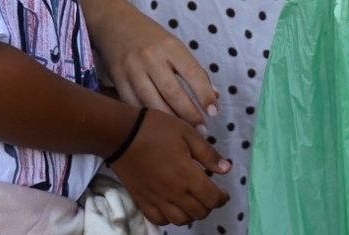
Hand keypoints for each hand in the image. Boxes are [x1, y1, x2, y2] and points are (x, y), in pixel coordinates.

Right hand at [98, 4, 219, 129]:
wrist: (113, 22)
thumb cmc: (149, 35)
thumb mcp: (173, 44)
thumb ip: (192, 69)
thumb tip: (214, 96)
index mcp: (169, 45)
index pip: (192, 72)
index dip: (204, 94)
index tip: (214, 112)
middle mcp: (151, 57)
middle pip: (173, 92)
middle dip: (189, 114)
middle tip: (202, 129)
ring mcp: (132, 69)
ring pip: (153, 102)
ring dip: (171, 120)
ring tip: (184, 131)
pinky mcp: (117, 80)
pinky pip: (134, 105)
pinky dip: (149, 117)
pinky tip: (160, 126)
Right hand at [109, 109, 230, 225]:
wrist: (122, 134)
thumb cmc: (156, 129)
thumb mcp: (187, 133)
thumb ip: (208, 153)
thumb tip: (227, 169)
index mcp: (187, 176)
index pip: (212, 199)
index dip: (222, 198)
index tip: (223, 192)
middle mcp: (174, 193)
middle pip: (199, 212)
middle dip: (209, 206)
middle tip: (208, 194)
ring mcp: (157, 199)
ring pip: (181, 220)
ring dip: (191, 214)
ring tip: (192, 201)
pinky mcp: (142, 201)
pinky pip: (159, 220)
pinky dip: (169, 218)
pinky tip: (172, 206)